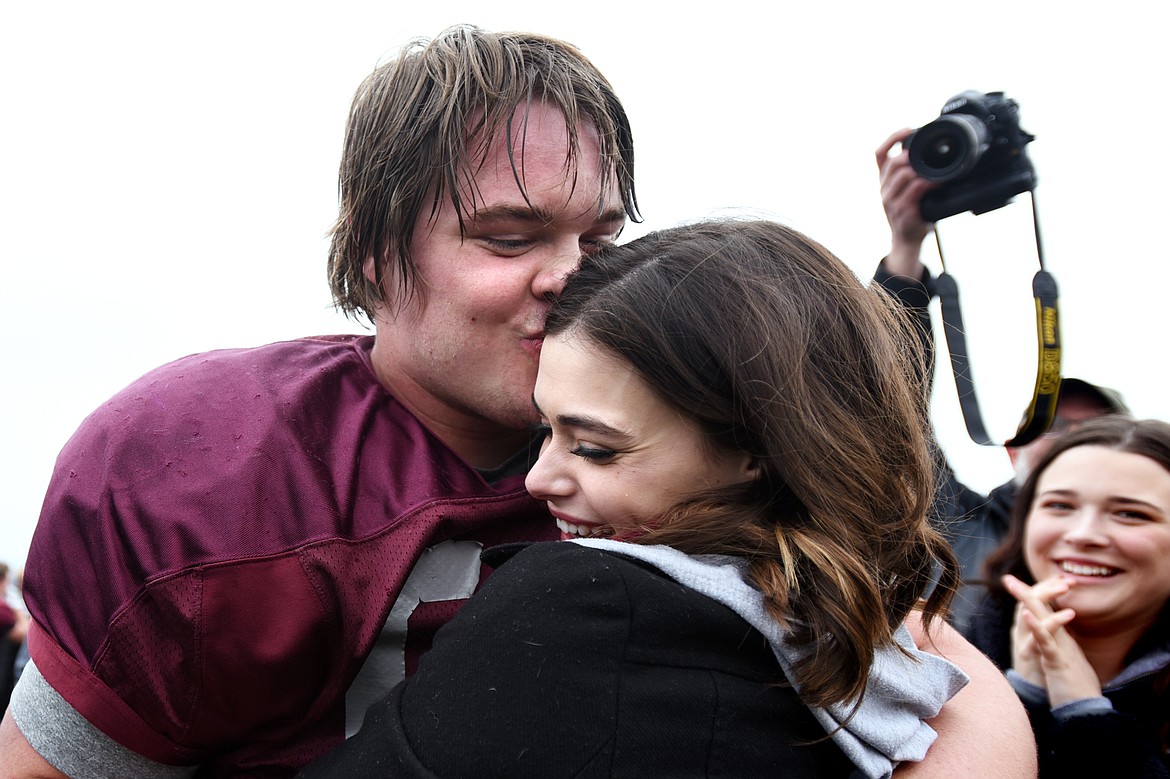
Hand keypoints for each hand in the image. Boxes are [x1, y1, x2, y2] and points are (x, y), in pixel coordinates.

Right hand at [875, 129, 934, 278]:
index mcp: (884, 180)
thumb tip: (930, 153)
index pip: (879, 154)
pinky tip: (936, 184)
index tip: (907, 130)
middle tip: (925, 155)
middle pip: (892, 163)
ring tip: (935, 171)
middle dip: (909, 155)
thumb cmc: (911, 212)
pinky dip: (927, 184)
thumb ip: (911, 173)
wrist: (907, 240)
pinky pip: (914, 191)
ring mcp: (890, 201)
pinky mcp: (902, 211)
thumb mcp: (905, 190)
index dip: (892, 139)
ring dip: (920, 170)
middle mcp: (884, 188)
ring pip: (903, 175)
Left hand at [1002, 574, 1102, 706]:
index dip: (1032, 599)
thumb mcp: (1063, 665)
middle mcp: (1063, 641)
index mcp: (1062, 641)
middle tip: (1007, 578)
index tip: (1015, 585)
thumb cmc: (1075, 690)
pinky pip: (1047, 642)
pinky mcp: (1059, 663)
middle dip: (1026, 592)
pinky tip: (1027, 614)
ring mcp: (1061, 650)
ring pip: (1045, 620)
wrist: (1088, 711)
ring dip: (1029, 601)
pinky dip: (1037, 627)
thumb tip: (1049, 643)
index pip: (1046, 614)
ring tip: (1014, 586)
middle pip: (1044, 610)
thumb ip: (1056, 651)